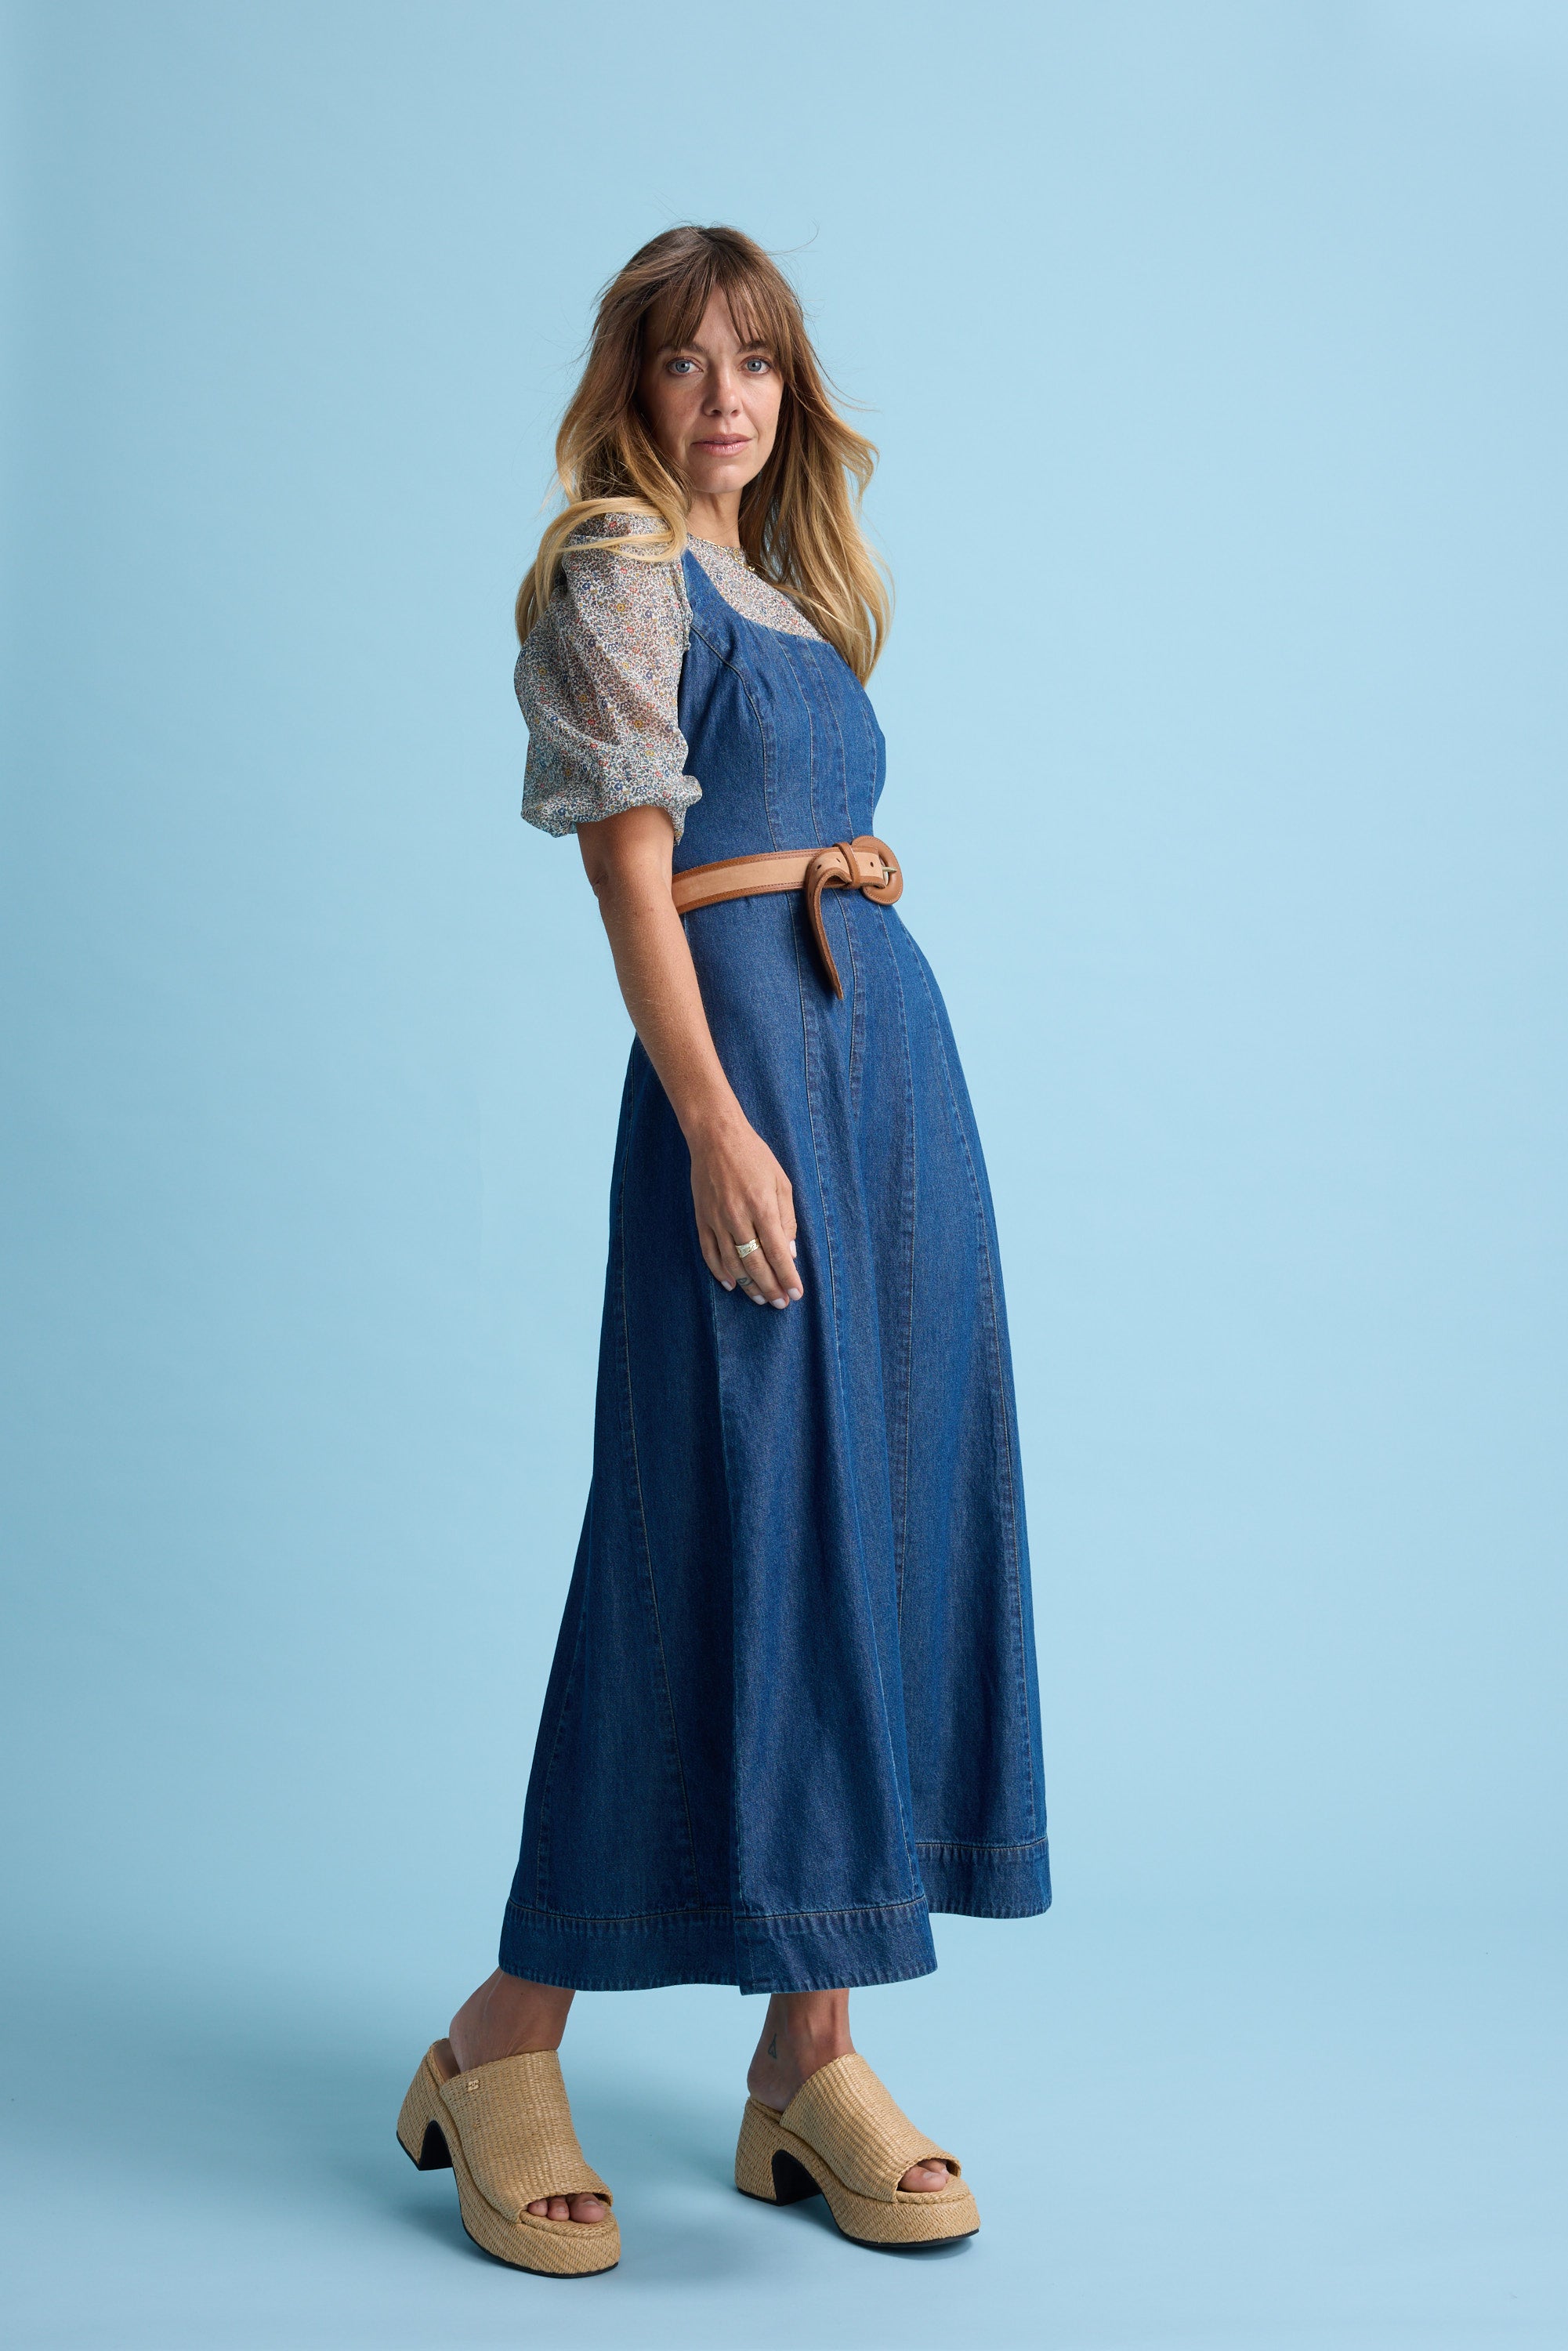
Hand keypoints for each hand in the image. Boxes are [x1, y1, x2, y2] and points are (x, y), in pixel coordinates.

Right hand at [689, 1111, 802, 1307]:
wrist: (716, 1138)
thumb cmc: (755, 1157)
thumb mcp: (782, 1182)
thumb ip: (787, 1219)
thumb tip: (788, 1252)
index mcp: (762, 1206)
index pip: (777, 1252)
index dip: (787, 1277)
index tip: (796, 1294)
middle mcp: (738, 1217)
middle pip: (755, 1263)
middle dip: (770, 1287)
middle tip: (780, 1303)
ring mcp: (717, 1220)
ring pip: (732, 1263)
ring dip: (748, 1284)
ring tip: (760, 1299)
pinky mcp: (702, 1219)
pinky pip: (710, 1253)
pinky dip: (719, 1271)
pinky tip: (731, 1283)